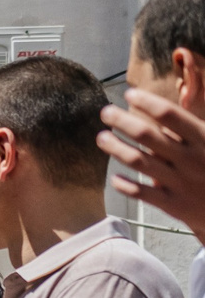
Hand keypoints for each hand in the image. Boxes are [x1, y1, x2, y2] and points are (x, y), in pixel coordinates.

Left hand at [101, 86, 204, 237]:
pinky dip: (125, 185)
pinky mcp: (173, 204)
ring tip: (101, 137)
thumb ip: (190, 130)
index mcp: (202, 138)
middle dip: (123, 121)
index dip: (147, 102)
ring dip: (116, 148)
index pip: (170, 115)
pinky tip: (114, 177)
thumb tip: (162, 111)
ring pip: (139, 162)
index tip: (130, 94)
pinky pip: (142, 193)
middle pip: (148, 135)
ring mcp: (180, 182)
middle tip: (106, 112)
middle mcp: (189, 158)